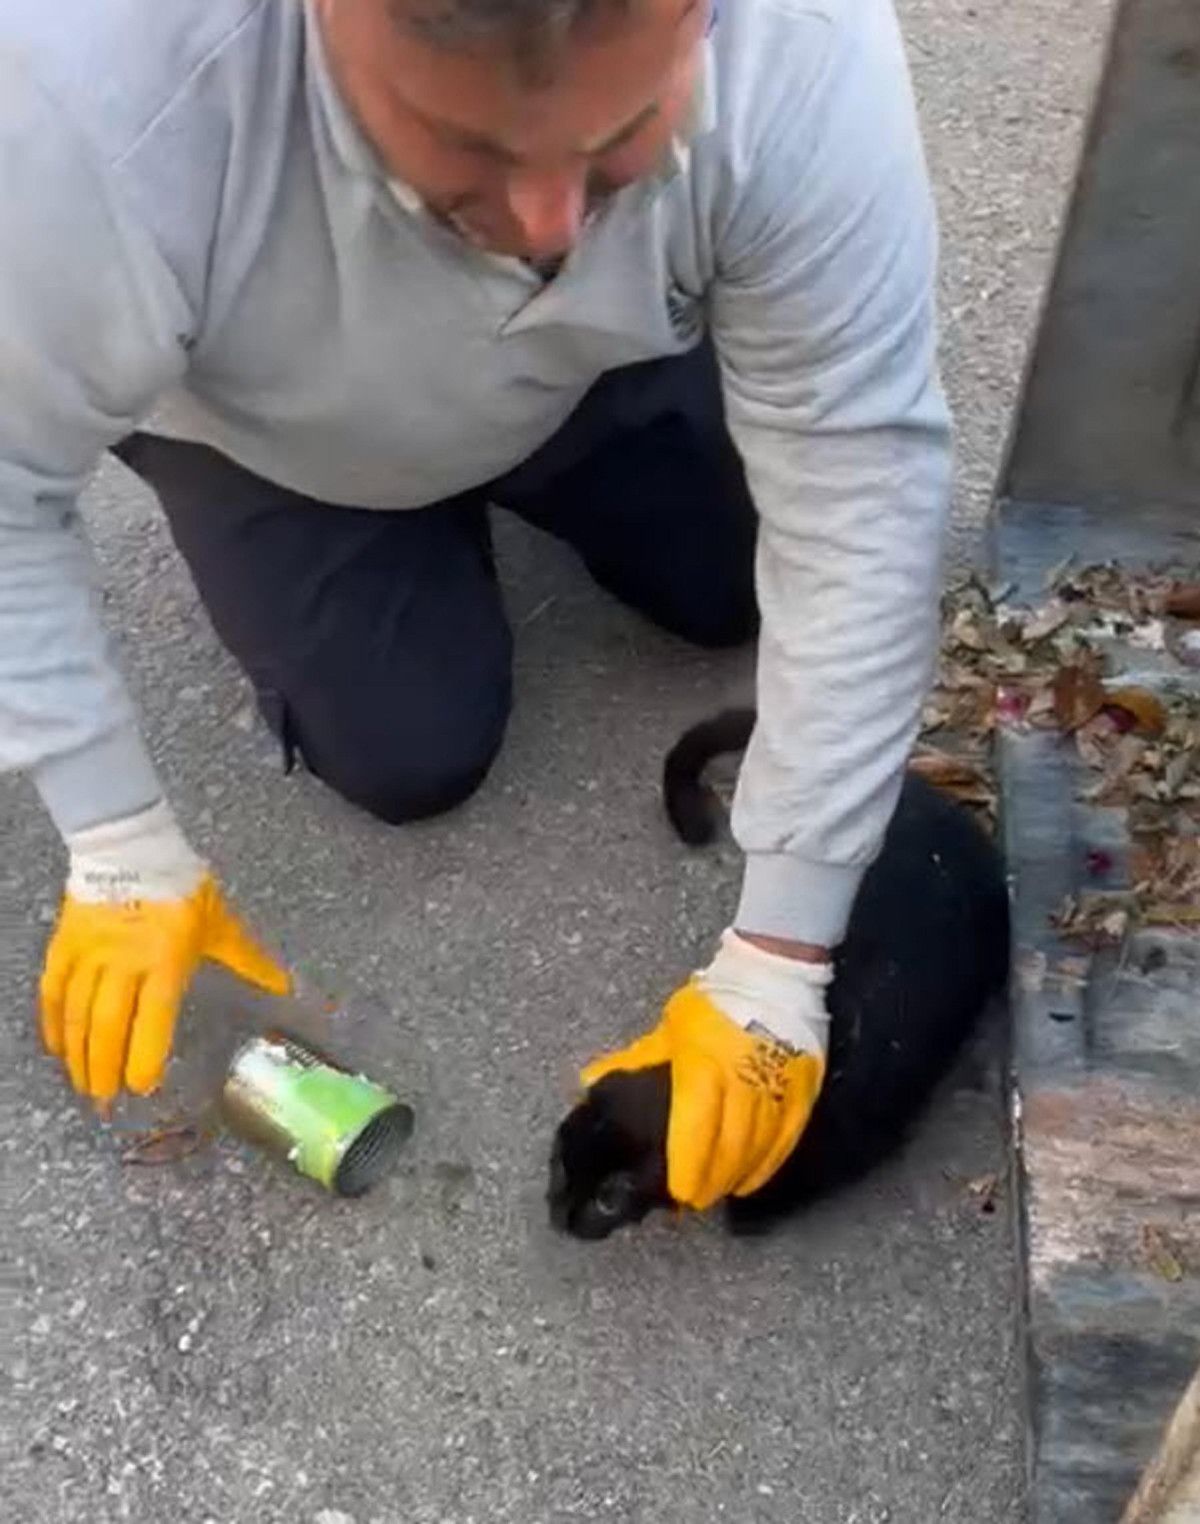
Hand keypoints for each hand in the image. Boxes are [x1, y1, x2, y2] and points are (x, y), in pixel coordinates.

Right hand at [39, 801, 290, 1104]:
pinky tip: (56, 1048)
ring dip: (78, 1053)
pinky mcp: (64, 944)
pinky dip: (52, 1022)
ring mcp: (89, 953)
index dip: (145, 1053)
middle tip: (105, 1101)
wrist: (131, 844)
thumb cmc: (182, 886)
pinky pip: (53, 990)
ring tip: (82, 1084)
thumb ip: (248, 959)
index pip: (153, 1017)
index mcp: (165, 958)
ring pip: (77, 1013)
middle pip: (107, 1024)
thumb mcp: (220, 923)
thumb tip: (286, 986)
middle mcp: (123, 961)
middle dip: (104, 1067)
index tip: (142, 1085)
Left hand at [580, 930, 831, 1210]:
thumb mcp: (671, 1026)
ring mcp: (777, 1088)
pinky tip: (751, 1181)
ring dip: (736, 1176)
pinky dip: (768, 1165)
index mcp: (705, 1066)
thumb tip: (590, 1082)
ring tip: (718, 1194)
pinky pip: (786, 1139)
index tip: (678, 1193)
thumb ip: (639, 1060)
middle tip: (692, 1202)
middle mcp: (743, 1082)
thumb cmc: (715, 1001)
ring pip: (758, 1148)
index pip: (696, 1128)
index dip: (688, 1166)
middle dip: (709, 1181)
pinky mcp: (803, 1090)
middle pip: (728, 1147)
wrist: (775, 973)